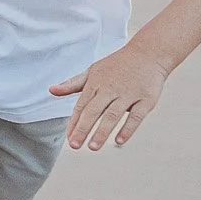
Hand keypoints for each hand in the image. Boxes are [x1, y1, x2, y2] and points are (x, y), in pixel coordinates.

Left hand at [49, 44, 167, 149]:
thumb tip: (51, 90)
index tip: (69, 138)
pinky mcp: (146, 99)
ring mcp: (129, 94)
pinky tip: (119, 140)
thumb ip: (72, 84)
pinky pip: (136, 116)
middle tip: (75, 145)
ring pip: (113, 115)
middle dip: (83, 129)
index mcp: (96, 83)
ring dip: (102, 131)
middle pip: (94, 111)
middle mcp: (111, 88)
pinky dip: (128, 129)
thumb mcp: (93, 71)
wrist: (149, 53)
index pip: (81, 105)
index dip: (74, 122)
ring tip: (93, 147)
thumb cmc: (118, 65)